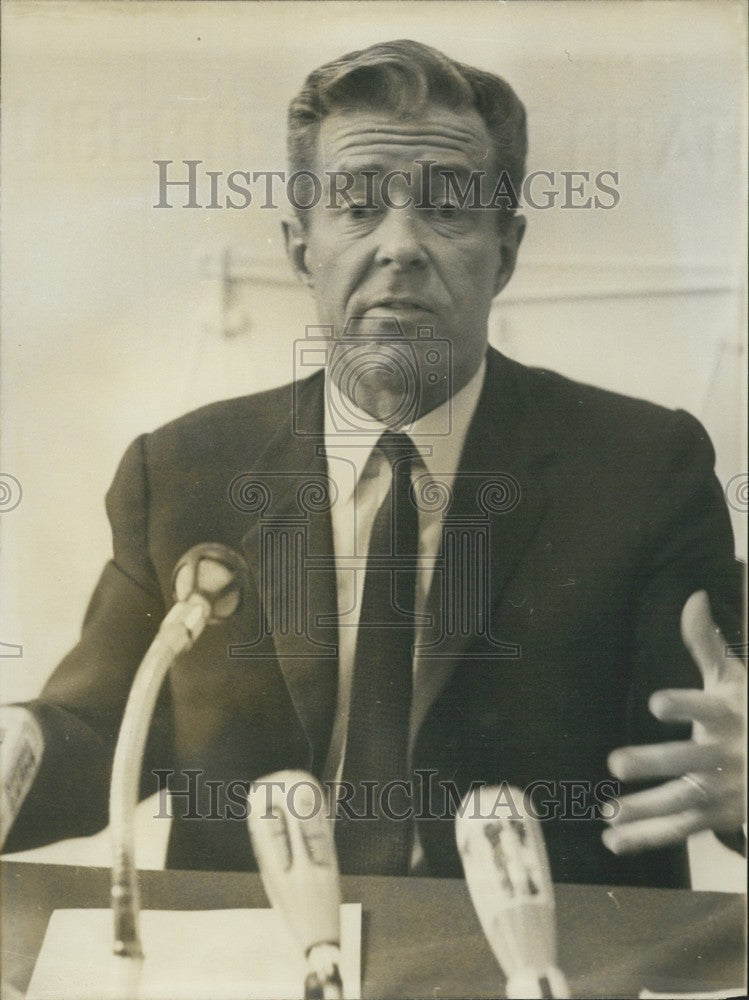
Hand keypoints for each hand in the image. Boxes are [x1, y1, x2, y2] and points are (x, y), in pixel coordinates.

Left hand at [602, 590, 745, 854]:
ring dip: (645, 808)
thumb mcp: (735, 679)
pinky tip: (612, 839)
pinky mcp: (716, 816)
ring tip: (609, 810)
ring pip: (683, 801)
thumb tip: (692, 596)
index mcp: (728, 715)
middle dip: (656, 763)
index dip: (682, 704)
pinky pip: (679, 829)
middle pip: (690, 761)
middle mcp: (727, 755)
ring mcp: (723, 790)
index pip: (704, 708)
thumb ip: (707, 644)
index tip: (656, 702)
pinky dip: (646, 837)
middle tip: (616, 762)